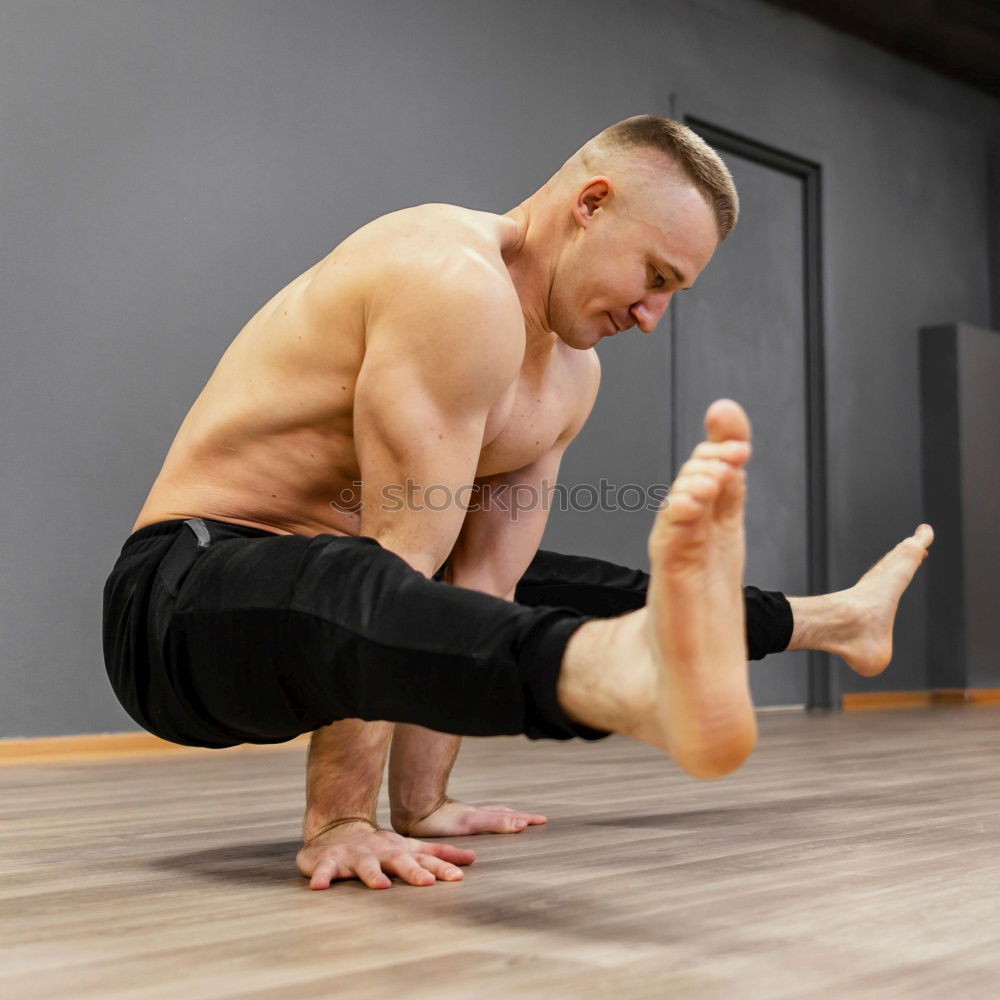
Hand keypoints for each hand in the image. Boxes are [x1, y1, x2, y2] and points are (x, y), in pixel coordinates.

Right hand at [296, 819, 476, 889]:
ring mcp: (355, 856)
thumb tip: (471, 858)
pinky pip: (325, 870)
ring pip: (365, 866)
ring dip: (373, 875)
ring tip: (381, 886)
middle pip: (400, 861)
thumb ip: (437, 854)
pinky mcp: (329, 861)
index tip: (458, 876)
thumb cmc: (380, 846)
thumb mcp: (409, 847)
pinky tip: (320, 886)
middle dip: (413, 872)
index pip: (425, 859)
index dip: (442, 867)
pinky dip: (322, 876)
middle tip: (427, 883)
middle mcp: (381, 852)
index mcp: (400, 851)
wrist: (337, 829)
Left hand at [392, 798, 547, 837]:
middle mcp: (476, 815)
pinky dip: (486, 820)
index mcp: (483, 816)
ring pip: (489, 815)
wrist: (415, 810)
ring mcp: (464, 816)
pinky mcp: (452, 821)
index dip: (525, 819)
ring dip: (504, 817)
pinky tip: (480, 823)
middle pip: (502, 814)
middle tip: (534, 819)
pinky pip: (476, 819)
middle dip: (519, 817)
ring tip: (513, 819)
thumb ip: (496, 822)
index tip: (542, 820)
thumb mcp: (474, 821)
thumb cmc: (442, 818)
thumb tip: (522, 824)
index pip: (510, 817)